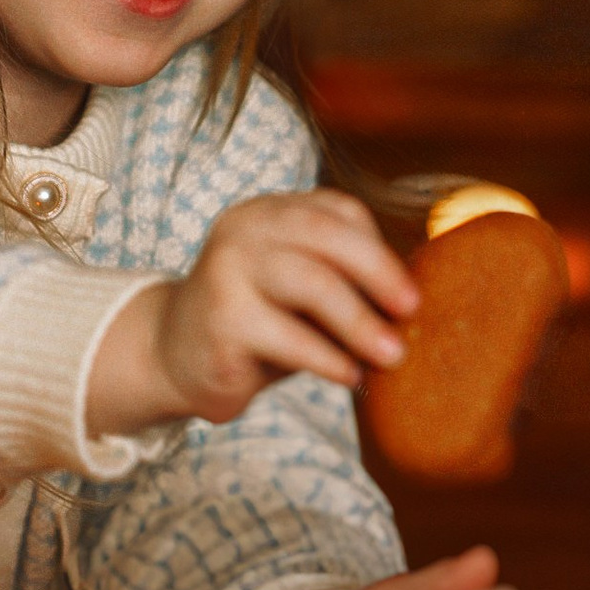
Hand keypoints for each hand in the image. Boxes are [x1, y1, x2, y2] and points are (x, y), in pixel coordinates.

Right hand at [86, 191, 416, 436]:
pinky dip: (328, 359)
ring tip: (392, 356)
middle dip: (378, 273)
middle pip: (325, 236)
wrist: (172, 357)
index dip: (379, 250)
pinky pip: (288, 337)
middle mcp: (242, 231)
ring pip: (310, 283)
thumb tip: (417, 301)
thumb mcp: (299, 292)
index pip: (335, 212)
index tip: (411, 294)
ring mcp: (225, 271)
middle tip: (412, 312)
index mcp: (267, 213)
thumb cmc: (256, 323)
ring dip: (360, 322)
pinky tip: (350, 377)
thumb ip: (343, 281)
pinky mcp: (219, 321)